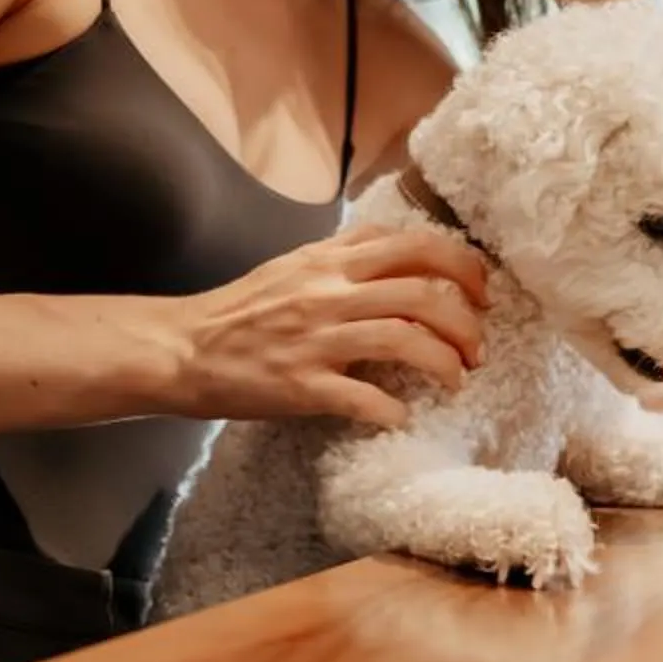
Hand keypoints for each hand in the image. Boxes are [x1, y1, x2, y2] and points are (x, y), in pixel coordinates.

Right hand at [169, 225, 488, 428]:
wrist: (182, 348)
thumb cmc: (240, 311)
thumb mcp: (295, 265)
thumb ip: (345, 256)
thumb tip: (400, 251)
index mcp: (329, 260)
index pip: (415, 245)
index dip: (463, 265)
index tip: (481, 291)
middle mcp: (328, 292)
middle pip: (424, 292)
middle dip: (467, 322)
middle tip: (478, 347)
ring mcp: (315, 339)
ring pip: (406, 339)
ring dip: (445, 362)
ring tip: (457, 379)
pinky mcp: (301, 385)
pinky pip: (364, 398)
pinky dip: (393, 410)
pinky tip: (401, 416)